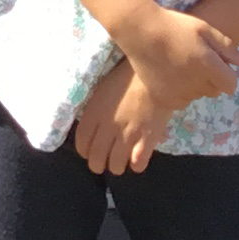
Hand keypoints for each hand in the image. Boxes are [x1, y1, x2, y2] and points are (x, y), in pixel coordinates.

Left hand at [72, 58, 176, 175]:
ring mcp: (128, 135)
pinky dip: (136, 164)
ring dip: (117, 165)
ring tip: (121, 159)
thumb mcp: (104, 89)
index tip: (89, 151)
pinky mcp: (147, 140)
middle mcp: (108, 128)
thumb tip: (94, 126)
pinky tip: (138, 157)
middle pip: (96, 159)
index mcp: (95, 113)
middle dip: (98, 164)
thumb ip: (97, 110)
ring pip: (115, 166)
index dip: (84, 151)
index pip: (82, 143)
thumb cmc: (128, 76)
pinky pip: (138, 165)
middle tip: (103, 162)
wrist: (157, 73)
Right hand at [119, 4, 238, 116]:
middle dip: (212, 79)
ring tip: (181, 66)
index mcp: (208, 66)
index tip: (217, 64)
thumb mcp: (203, 28)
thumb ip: (226, 47)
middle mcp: (196, 83)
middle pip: (215, 91)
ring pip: (197, 95)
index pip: (231, 84)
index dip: (227, 74)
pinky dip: (180, 92)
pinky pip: (181, 100)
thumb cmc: (174, 25)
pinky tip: (171, 75)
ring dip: (196, 85)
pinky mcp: (164, 97)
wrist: (140, 31)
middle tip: (197, 61)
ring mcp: (179, 93)